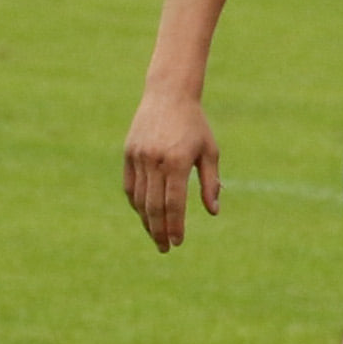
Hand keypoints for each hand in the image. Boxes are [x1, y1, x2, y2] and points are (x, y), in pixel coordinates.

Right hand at [123, 90, 220, 251]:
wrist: (168, 95)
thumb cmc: (195, 125)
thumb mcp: (209, 152)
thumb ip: (210, 182)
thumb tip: (213, 211)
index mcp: (177, 161)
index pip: (174, 203)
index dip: (175, 226)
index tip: (178, 242)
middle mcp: (155, 161)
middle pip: (154, 206)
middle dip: (159, 231)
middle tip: (165, 248)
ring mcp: (138, 157)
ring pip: (139, 199)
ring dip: (146, 221)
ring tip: (155, 236)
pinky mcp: (128, 154)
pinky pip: (130, 186)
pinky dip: (136, 204)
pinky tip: (145, 215)